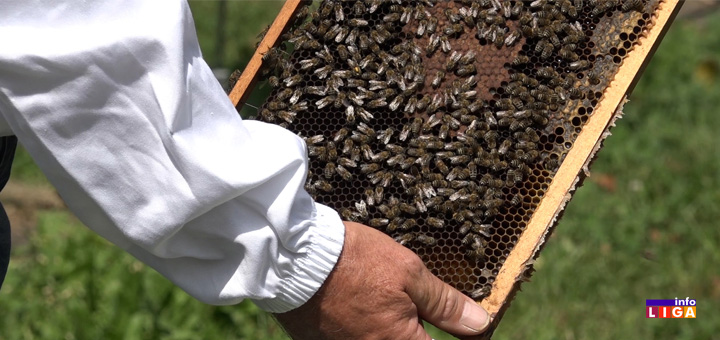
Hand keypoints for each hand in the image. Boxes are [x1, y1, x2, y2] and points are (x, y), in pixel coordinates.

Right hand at [274, 221, 489, 339]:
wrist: (294, 259)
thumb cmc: (353, 261)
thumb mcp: (408, 272)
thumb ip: (444, 303)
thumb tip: (478, 324)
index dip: (461, 337)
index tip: (467, 328)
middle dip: (418, 329)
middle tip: (418, 306)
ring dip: (392, 328)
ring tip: (381, 297)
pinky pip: (356, 338)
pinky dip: (364, 326)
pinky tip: (359, 301)